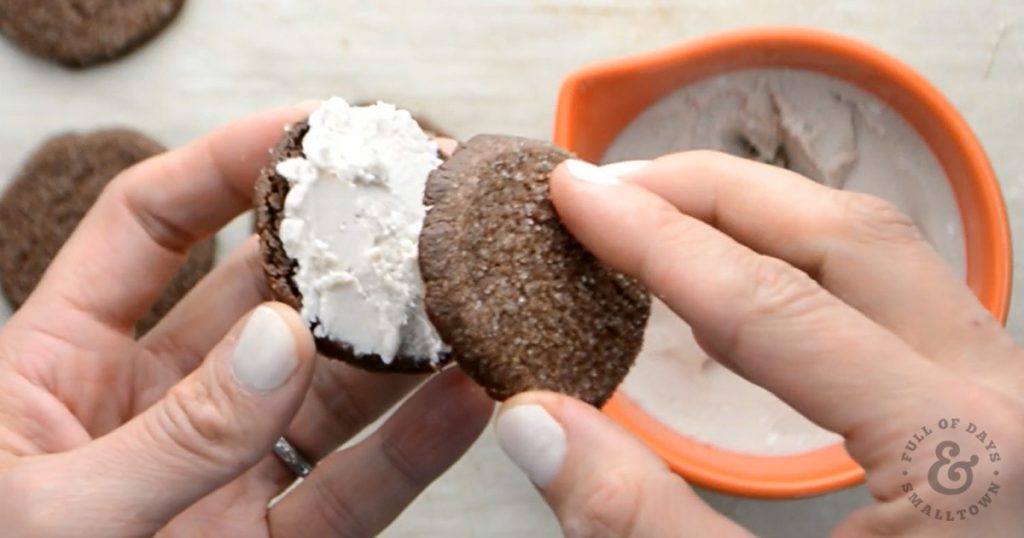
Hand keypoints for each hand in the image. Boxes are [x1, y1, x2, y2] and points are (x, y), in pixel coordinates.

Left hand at [0, 106, 492, 536]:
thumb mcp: (48, 514)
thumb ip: (169, 436)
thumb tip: (278, 343)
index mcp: (59, 368)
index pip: (151, 228)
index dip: (226, 167)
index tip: (306, 133)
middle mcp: (157, 409)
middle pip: (261, 298)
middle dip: (337, 250)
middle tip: (410, 210)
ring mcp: (222, 475)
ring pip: (326, 390)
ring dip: (396, 344)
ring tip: (459, 298)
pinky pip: (354, 487)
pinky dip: (414, 447)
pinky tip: (464, 399)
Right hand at [494, 153, 1023, 536]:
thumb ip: (641, 524)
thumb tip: (532, 422)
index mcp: (961, 452)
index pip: (772, 305)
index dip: (655, 241)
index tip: (576, 196)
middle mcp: (1005, 398)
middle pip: (846, 237)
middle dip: (713, 194)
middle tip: (611, 186)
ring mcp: (1006, 396)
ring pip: (879, 255)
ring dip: (759, 219)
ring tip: (659, 215)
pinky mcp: (985, 410)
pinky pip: (890, 298)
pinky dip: (798, 268)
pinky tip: (730, 285)